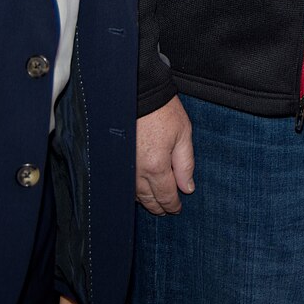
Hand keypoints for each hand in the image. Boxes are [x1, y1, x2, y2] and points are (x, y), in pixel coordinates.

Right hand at [134, 98, 194, 214]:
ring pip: (134, 194)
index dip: (172, 205)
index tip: (177, 209)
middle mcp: (137, 171)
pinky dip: (132, 190)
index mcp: (156, 166)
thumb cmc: (163, 111)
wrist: (139, 93)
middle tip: (166, 210)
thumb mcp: (183, 134)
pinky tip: (137, 190)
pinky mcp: (115, 159)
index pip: (165, 195)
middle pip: (148, 199)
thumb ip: (185, 164)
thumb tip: (188, 188)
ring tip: (154, 203)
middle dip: (159, 207)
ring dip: (145, 201)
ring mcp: (124, 166)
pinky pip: (123, 182)